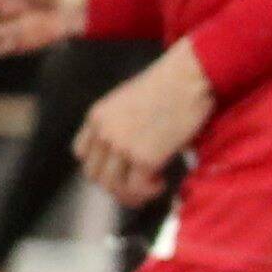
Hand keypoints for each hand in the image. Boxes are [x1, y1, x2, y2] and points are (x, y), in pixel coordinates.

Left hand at [75, 43, 213, 205]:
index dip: (100, 166)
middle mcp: (104, 132)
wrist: (189, 78)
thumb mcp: (131, 100)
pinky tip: (161, 183)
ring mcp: (122, 146)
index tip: (118, 170)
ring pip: (114, 186)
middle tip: (136, 188)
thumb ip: (122, 123)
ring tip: (151, 188)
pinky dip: (149, 191)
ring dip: (131, 194)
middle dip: (114, 186)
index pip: (82, 153)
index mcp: (97, 116)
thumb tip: (135, 145)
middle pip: (95, 174)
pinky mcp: (144, 158)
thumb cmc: (170, 83)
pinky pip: (138, 188)